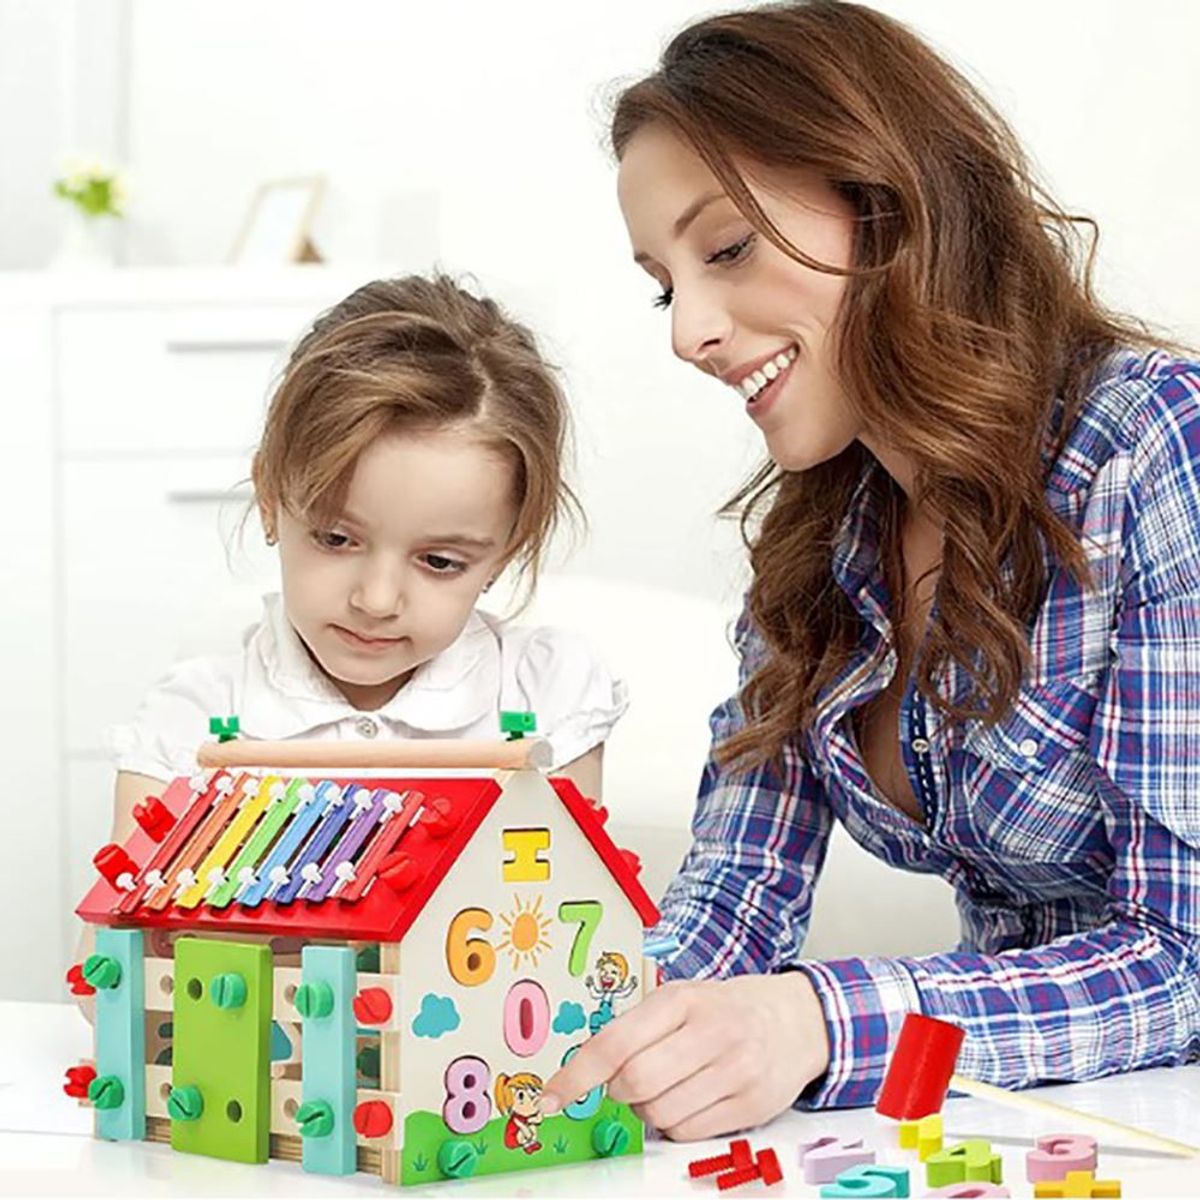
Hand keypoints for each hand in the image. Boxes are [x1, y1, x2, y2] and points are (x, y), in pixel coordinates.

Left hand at [541, 972, 829, 1140]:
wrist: (796, 1018)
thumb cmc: (725, 1009)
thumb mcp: (681, 998)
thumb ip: (637, 1028)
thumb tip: (586, 1069)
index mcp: (682, 999)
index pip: (615, 1042)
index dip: (577, 1075)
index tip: (552, 1096)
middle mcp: (710, 1031)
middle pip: (635, 1083)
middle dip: (619, 1091)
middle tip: (627, 1081)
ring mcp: (735, 1070)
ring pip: (659, 1114)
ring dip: (647, 1109)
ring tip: (667, 1086)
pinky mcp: (751, 1105)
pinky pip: (688, 1133)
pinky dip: (675, 1124)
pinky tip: (690, 1100)